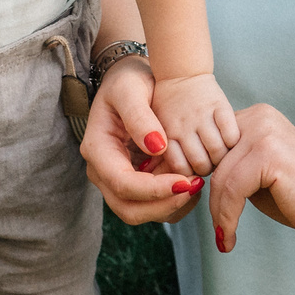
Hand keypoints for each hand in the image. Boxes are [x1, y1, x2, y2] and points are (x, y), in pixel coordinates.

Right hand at [78, 56, 203, 224]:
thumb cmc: (128, 81)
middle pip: (129, 209)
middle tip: (194, 186)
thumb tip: (156, 147)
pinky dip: (173, 202)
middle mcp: (103, 172)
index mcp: (97, 149)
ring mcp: (117, 180)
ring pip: (142, 212)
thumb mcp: (131, 89)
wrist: (130, 83)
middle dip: (163, 205)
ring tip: (196, 183)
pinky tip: (191, 183)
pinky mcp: (133, 183)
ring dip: (171, 206)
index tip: (185, 181)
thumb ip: (140, 117)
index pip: (123, 183)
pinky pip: (152, 206)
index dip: (154, 189)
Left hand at [146, 71, 239, 176]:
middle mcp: (183, 126)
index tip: (194, 168)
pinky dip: (233, 141)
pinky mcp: (220, 105)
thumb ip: (162, 153)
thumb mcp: (156, 128)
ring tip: (221, 152)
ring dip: (223, 157)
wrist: (179, 71)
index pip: (180, 168)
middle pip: (201, 163)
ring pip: (218, 151)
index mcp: (166, 133)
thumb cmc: (167, 106)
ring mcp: (201, 115)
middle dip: (208, 168)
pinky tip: (230, 138)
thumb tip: (168, 183)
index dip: (190, 174)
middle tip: (210, 161)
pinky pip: (231, 134)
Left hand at [205, 103, 294, 251]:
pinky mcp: (268, 154)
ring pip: (219, 179)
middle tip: (217, 229)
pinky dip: (227, 218)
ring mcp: (263, 132)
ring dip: (219, 214)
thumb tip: (191, 177)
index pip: (209, 146)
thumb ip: (230, 168)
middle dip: (210, 199)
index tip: (207, 209)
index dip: (203, 178)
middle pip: (211, 162)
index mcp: (254, 117)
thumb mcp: (257, 175)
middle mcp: (258, 117)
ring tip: (225, 237)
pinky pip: (232, 190)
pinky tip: (230, 238)